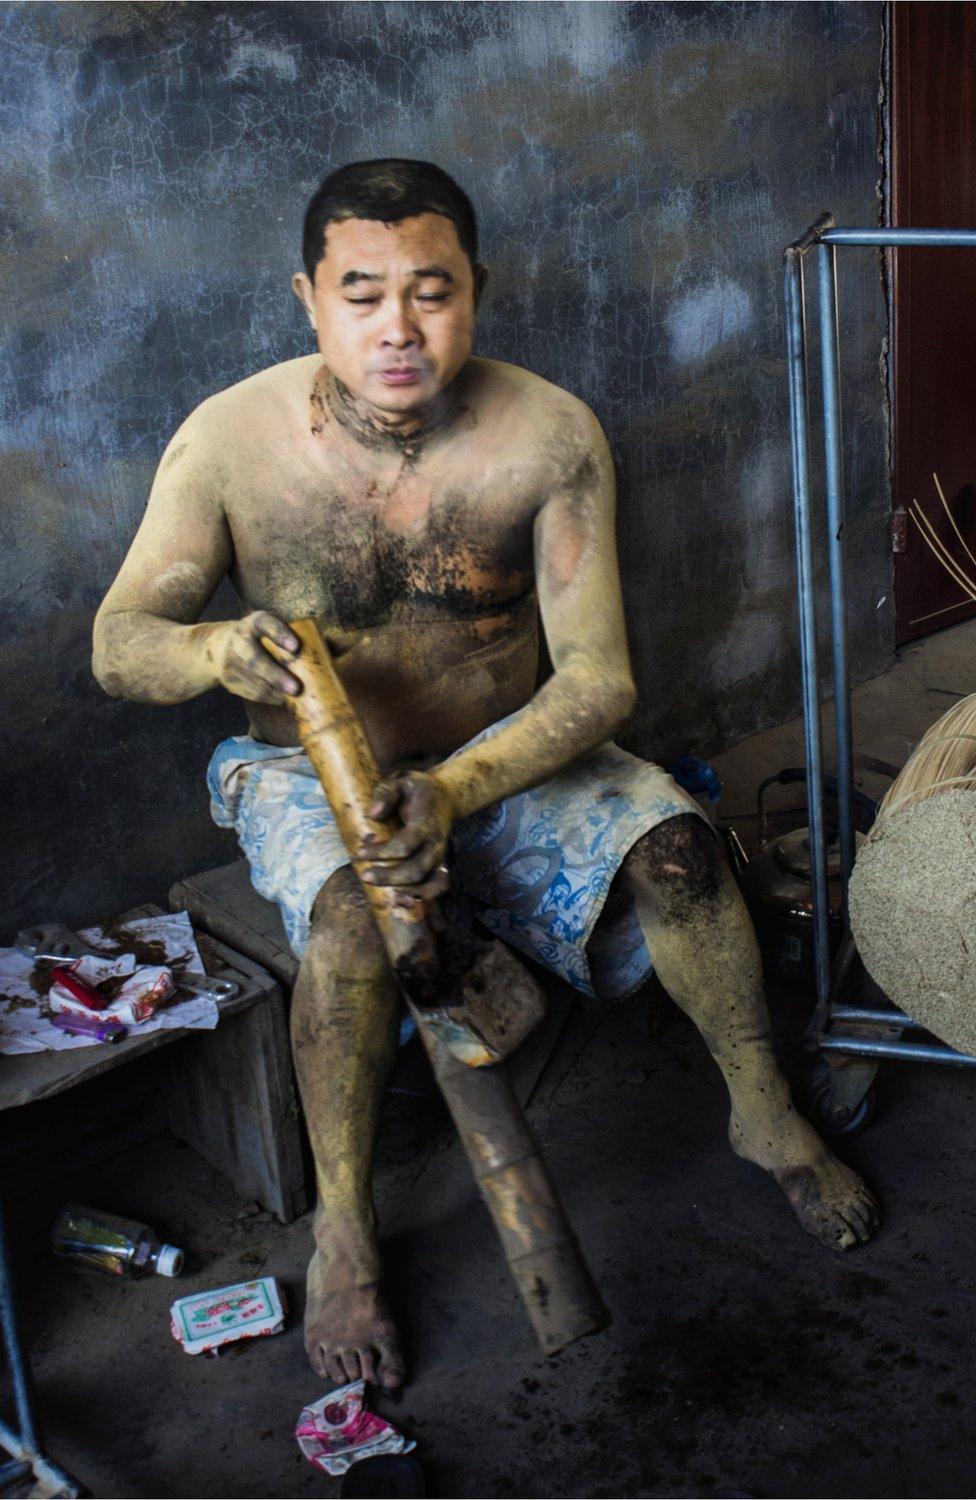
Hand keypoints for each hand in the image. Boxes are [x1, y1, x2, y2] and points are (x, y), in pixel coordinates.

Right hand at [209, 612, 300, 703]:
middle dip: (276, 676)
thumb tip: (326, 649)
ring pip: (254, 682)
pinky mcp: (229, 681)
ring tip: (295, 695)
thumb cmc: (257, 637)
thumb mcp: (268, 626)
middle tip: (296, 688)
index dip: (280, 635)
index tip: (295, 646)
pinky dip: (270, 697)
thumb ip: (289, 635)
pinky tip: (282, 697)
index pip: (266, 624)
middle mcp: (238, 640)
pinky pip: (252, 694)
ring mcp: (229, 662)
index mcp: (254, 623)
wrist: (217, 647)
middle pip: (255, 660)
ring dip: (276, 691)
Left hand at [355, 770, 454, 905]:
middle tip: (365, 876)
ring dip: (407, 891)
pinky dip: (423, 897)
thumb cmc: (417, 788)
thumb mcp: (401, 779)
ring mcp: (439, 854)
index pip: (406, 843)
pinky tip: (401, 901)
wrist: (446, 796)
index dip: (383, 851)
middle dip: (391, 877)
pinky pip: (437, 886)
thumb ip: (386, 793)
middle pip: (417, 868)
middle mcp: (436, 841)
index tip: (361, 851)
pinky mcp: (439, 863)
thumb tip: (373, 814)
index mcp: (426, 821)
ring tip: (386, 897)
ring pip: (428, 881)